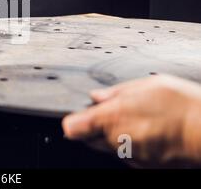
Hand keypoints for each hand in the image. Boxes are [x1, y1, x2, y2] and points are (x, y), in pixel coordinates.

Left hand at [62, 75, 200, 166]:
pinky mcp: (143, 166)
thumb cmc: (179, 105)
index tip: (77, 116)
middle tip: (113, 112)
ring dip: (113, 135)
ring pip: (108, 146)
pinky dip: (130, 144)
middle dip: (95, 126)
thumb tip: (97, 96)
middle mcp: (116, 141)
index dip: (73, 121)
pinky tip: (146, 131)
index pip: (73, 127)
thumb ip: (115, 91)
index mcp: (110, 118)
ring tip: (136, 119)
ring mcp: (130, 156)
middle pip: (89, 137)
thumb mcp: (145, 85)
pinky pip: (127, 155)